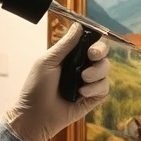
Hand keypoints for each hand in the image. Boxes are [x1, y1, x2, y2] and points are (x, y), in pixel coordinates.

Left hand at [3, 23, 109, 140]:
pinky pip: (104, 88)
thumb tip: (79, 25)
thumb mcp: (48, 61)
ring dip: (96, 73)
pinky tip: (82, 94)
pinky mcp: (93, 99)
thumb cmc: (36, 87)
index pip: (90, 43)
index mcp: (71, 57)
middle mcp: (82, 68)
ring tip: (81, 81)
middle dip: (100, 53)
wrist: (35, 115)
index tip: (90, 44)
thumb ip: (65, 45)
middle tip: (91, 57)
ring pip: (106, 70)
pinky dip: (95, 89)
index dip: (95, 42)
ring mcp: (89, 84)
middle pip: (103, 55)